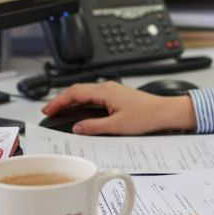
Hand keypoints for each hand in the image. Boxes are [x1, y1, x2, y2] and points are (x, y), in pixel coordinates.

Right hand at [40, 81, 196, 134]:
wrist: (165, 112)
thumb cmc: (146, 116)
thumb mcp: (117, 126)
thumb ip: (94, 126)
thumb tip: (77, 127)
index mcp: (105, 91)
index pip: (75, 93)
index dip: (59, 101)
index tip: (48, 109)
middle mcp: (108, 87)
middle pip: (78, 90)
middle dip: (61, 100)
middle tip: (49, 110)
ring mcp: (112, 90)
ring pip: (85, 92)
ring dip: (71, 100)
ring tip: (60, 110)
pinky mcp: (116, 96)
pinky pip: (93, 96)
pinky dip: (82, 102)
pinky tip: (79, 110)